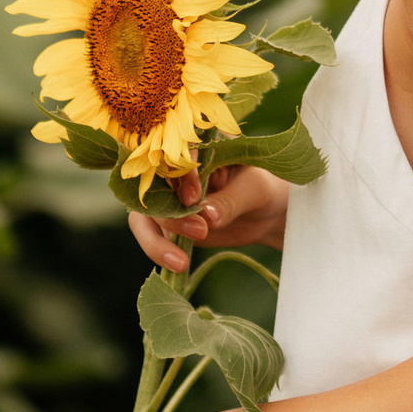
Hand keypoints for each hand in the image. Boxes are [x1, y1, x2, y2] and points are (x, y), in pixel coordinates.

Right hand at [128, 165, 289, 271]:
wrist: (267, 215)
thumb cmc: (263, 190)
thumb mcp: (254, 191)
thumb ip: (230, 201)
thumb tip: (206, 216)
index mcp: (200, 147)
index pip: (176, 153)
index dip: (179, 174)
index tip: (192, 198)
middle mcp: (176, 169)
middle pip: (153, 187)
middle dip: (170, 214)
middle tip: (201, 231)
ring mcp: (168, 196)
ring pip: (145, 214)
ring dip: (157, 238)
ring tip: (180, 261)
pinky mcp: (167, 221)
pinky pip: (151, 234)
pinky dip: (159, 250)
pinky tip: (177, 264)